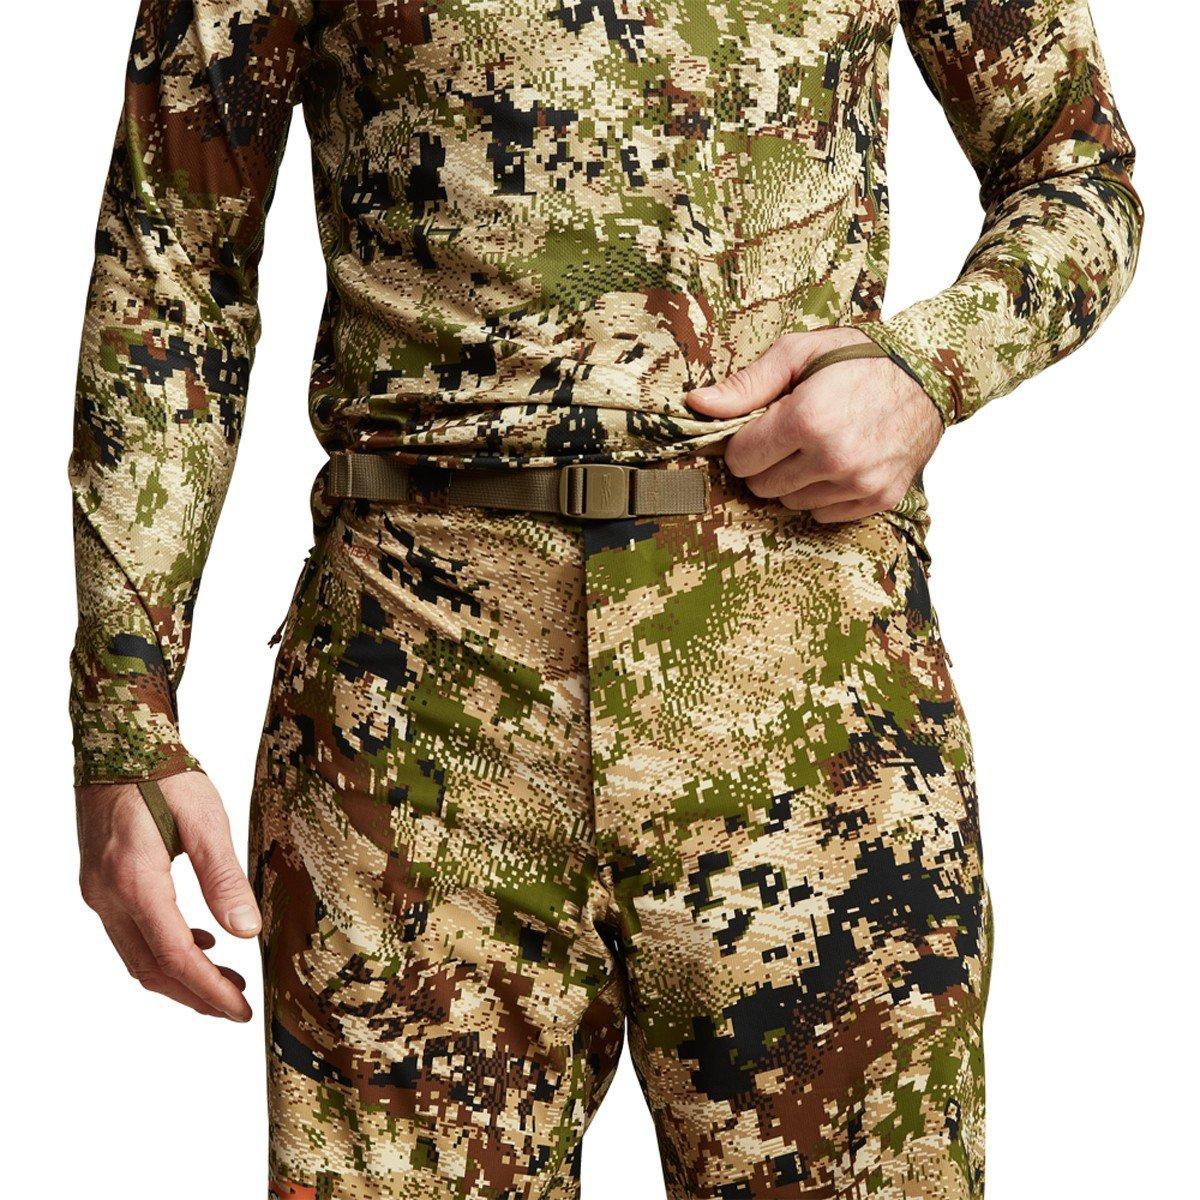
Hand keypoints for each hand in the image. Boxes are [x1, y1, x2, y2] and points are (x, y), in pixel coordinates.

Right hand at [76, 770, 259, 1020]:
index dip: (207, 990)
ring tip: (226, 980)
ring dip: (179, 976)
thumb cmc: (163, 774)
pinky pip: (129, 933)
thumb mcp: (205, 820)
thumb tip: (248, 931)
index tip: (241, 1010)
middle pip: (149, 968)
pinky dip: (163, 950)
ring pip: (136, 956)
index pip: (172, 955)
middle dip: (194, 996)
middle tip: (238, 1008)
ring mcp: (98, 892)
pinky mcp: (101, 883)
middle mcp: (107, 894)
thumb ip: (224, 877)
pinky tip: (200, 943)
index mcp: (134, 880)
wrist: (116, 742)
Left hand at [685, 328, 942, 522]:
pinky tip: (839, 464)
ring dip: (795, 480)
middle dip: (767, 463)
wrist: (930, 373)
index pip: (741, 459)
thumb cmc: (858, 358)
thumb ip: (745, 385)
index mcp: (806, 420)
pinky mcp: (879, 499)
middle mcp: (833, 458)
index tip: (762, 427)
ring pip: (791, 504)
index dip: (745, 442)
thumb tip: (697, 404)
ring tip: (818, 446)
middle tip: (791, 436)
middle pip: (762, 487)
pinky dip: (824, 495)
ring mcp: (859, 483)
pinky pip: (824, 515)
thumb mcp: (797, 353)